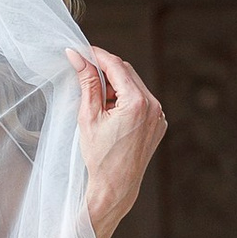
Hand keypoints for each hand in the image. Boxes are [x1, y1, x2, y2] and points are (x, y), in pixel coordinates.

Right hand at [71, 44, 165, 237]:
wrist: (116, 186)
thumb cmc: (99, 155)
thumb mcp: (89, 116)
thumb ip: (87, 82)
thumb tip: (78, 57)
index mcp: (137, 103)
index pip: (116, 66)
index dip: (97, 56)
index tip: (81, 52)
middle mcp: (153, 106)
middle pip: (127, 73)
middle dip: (106, 70)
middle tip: (85, 73)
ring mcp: (159, 115)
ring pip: (135, 86)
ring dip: (116, 85)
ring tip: (98, 102)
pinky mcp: (158, 123)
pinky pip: (142, 101)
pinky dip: (126, 99)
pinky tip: (111, 113)